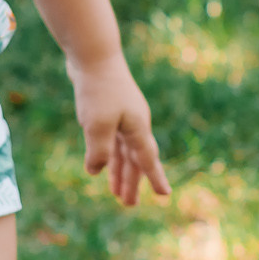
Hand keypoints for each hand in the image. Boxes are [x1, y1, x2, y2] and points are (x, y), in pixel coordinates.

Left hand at [71, 55, 171, 206]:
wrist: (93, 55)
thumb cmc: (98, 89)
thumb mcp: (97, 125)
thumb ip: (99, 152)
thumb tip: (96, 172)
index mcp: (138, 128)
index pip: (147, 160)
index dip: (155, 179)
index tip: (165, 195)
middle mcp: (134, 124)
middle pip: (135, 160)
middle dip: (132, 182)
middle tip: (129, 204)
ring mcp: (122, 116)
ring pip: (123, 151)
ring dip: (119, 172)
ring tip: (116, 193)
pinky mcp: (109, 110)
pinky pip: (112, 141)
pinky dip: (109, 156)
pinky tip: (100, 166)